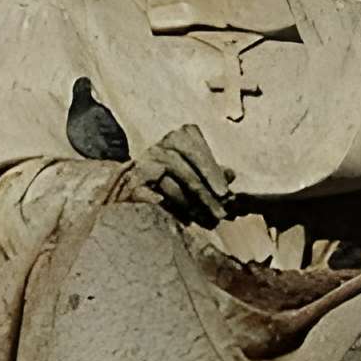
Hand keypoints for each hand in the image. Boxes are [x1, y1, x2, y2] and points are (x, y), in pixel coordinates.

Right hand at [119, 124, 233, 225]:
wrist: (129, 181)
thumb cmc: (171, 175)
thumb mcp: (195, 169)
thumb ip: (213, 172)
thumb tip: (231, 175)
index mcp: (180, 138)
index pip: (199, 153)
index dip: (213, 174)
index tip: (224, 194)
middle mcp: (162, 146)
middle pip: (187, 172)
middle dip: (205, 196)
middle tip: (219, 214)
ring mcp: (145, 163)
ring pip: (171, 186)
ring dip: (190, 207)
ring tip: (206, 222)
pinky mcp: (132, 182)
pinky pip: (153, 197)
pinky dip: (169, 209)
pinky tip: (183, 221)